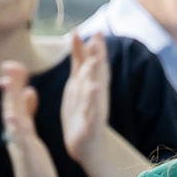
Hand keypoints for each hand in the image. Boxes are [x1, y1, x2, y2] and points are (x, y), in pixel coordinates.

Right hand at [0, 61, 61, 176]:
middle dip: (10, 87)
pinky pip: (22, 144)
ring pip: (14, 123)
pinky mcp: (28, 162)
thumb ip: (29, 114)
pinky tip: (14, 119)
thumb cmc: (36, 168)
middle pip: (12, 107)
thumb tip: (28, 90)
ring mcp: (21, 149)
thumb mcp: (32, 137)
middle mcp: (18, 137)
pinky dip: (17, 131)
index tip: (13, 63)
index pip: (15, 102)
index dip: (14, 83)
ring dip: (10, 104)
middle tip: (9, 65)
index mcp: (21, 130)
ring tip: (7, 85)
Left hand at [59, 31, 111, 171]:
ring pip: (96, 90)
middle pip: (97, 73)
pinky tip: (94, 91)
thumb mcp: (78, 81)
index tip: (95, 31)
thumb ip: (79, 58)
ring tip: (96, 60)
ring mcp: (94, 110)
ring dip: (97, 76)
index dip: (94, 47)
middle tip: (98, 38)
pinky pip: (92, 113)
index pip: (93, 62)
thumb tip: (77, 34)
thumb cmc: (82, 110)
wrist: (86, 145)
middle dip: (98, 55)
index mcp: (90, 83)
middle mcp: (95, 95)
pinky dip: (93, 103)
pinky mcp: (90, 126)